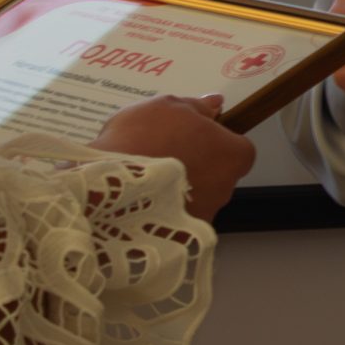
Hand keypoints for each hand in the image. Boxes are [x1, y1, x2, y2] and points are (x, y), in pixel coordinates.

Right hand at [92, 93, 256, 217]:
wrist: (105, 189)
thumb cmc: (143, 140)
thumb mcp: (167, 107)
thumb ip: (196, 106)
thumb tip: (215, 104)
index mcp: (231, 156)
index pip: (239, 149)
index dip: (217, 140)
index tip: (193, 135)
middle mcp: (226, 190)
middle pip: (218, 174)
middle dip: (198, 165)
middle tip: (164, 153)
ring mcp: (204, 217)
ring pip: (197, 199)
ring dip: (180, 190)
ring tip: (144, 178)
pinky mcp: (181, 241)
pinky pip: (177, 221)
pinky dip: (164, 212)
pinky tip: (137, 201)